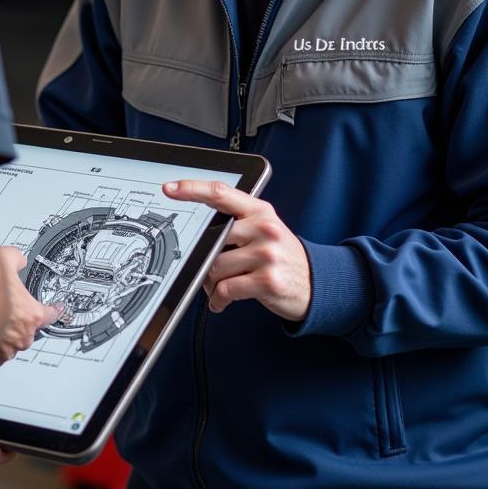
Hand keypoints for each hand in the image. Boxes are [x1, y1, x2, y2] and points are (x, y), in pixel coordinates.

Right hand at [0, 246, 62, 366]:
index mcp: (32, 315)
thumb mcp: (5, 259)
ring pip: (10, 343)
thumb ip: (17, 259)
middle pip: (28, 329)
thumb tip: (19, 260)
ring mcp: (6, 350)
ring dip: (4, 334)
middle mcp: (22, 336)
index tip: (58, 310)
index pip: (52, 314)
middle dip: (19, 320)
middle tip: (7, 307)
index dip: (54, 309)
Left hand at [164, 180, 310, 321]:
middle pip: (211, 239)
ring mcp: (267, 255)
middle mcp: (264, 229)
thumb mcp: (265, 228)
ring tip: (220, 286)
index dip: (192, 189)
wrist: (317, 282)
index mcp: (259, 211)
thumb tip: (198, 231)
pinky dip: (218, 298)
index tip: (170, 188)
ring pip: (215, 267)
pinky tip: (222, 300)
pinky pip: (225, 289)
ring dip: (210, 282)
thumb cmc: (282, 255)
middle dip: (203, 259)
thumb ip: (236, 222)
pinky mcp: (267, 281)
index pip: (221, 193)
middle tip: (207, 268)